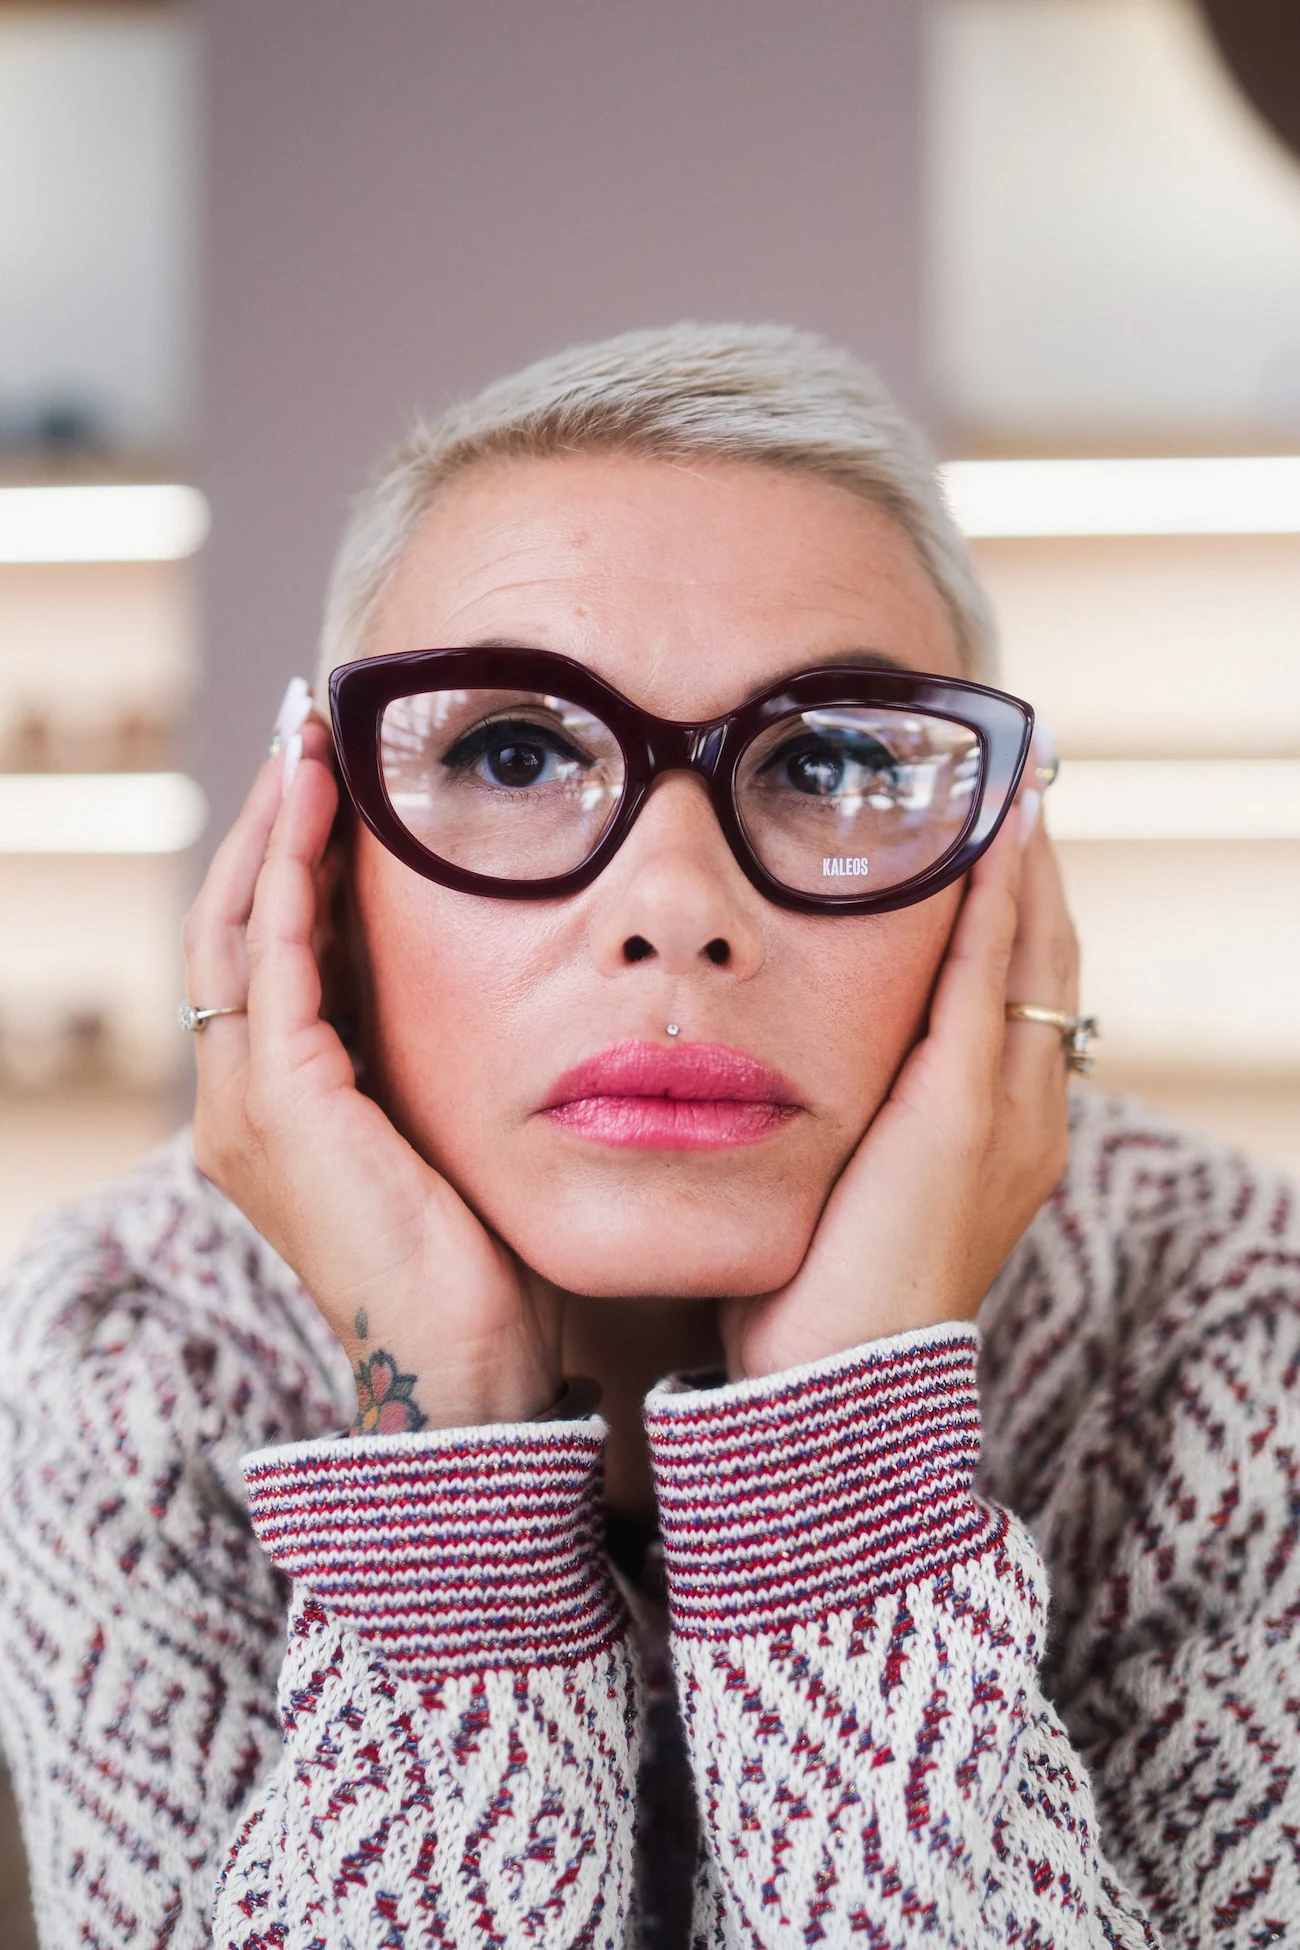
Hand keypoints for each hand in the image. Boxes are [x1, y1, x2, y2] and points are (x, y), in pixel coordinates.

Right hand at [183, 711, 561, 1430]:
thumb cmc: (480, 1264)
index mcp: (277, 1108)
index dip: (289, 861)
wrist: (475, 1371)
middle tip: (306, 728)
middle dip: (266, 823)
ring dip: (270, 825)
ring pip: (236, 925)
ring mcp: (246, 1104)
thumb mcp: (447, 1133)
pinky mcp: (280, 1104)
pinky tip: (317, 802)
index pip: (267, 954)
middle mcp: (237, 1101)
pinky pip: (273, 956)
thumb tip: (484, 974)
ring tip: (306, 737)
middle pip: (231, 924)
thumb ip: (431, 1058)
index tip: (332, 778)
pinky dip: (288, 872)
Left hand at [721, 794, 1076, 1380]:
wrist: (837, 1388)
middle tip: (1022, 788)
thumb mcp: (850, 1186)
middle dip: (1035, 875)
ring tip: (1013, 791)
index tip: (1000, 840)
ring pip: (1034, 962)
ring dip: (1023, 871)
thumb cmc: (823, 1295)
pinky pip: (987, 986)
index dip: (1020, 915)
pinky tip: (987, 846)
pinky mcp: (962, 1118)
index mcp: (1004, 1133)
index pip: (1023, 995)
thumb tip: (804, 1067)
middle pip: (1049, 964)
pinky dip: (993, 909)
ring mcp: (1008, 1118)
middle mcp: (1029, 1117)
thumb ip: (856, 1119)